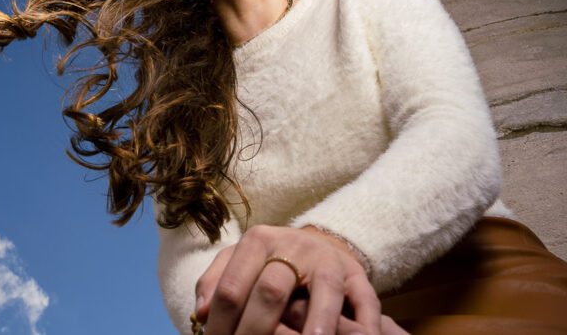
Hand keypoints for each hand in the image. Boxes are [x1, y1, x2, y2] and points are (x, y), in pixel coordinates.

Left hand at [194, 225, 381, 334]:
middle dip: (256, 329)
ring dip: (318, 321)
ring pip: (324, 289)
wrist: (318, 244)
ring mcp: (328, 260)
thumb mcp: (239, 262)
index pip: (233, 286)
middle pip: (271, 290)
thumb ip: (216, 282)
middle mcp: (293, 246)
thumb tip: (201, 313)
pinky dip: (364, 321)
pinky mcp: (357, 275)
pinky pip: (365, 298)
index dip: (221, 322)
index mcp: (258, 241)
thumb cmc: (270, 262)